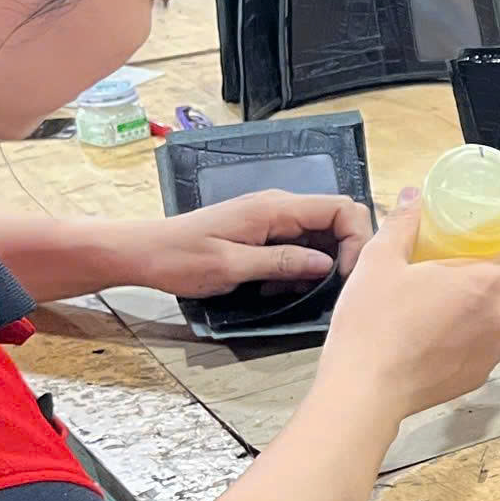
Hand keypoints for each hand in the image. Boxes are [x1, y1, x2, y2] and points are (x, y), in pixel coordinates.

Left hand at [128, 191, 376, 299]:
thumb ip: (281, 263)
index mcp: (275, 208)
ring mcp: (272, 220)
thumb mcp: (231, 267)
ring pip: (320, 237)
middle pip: (337, 221)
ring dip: (319, 266)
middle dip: (343, 254)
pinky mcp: (265, 234)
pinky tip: (279, 289)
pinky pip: (299, 247)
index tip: (344, 275)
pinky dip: (299, 269)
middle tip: (329, 288)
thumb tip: (327, 264)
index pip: (341, 209)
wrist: (144, 253)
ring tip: (296, 292)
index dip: (355, 240)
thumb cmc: (180, 259)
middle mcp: (279, 208)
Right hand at [320, 190, 499, 423]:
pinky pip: (490, 346)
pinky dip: (477, 335)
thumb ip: (402, 224)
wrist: (367, 388)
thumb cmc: (374, 324)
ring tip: (459, 298)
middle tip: (488, 260)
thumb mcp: (379, 260)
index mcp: (484, 280)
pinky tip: (446, 333)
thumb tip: (412, 199)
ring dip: (497, 302)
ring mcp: (493, 347)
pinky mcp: (480, 373)